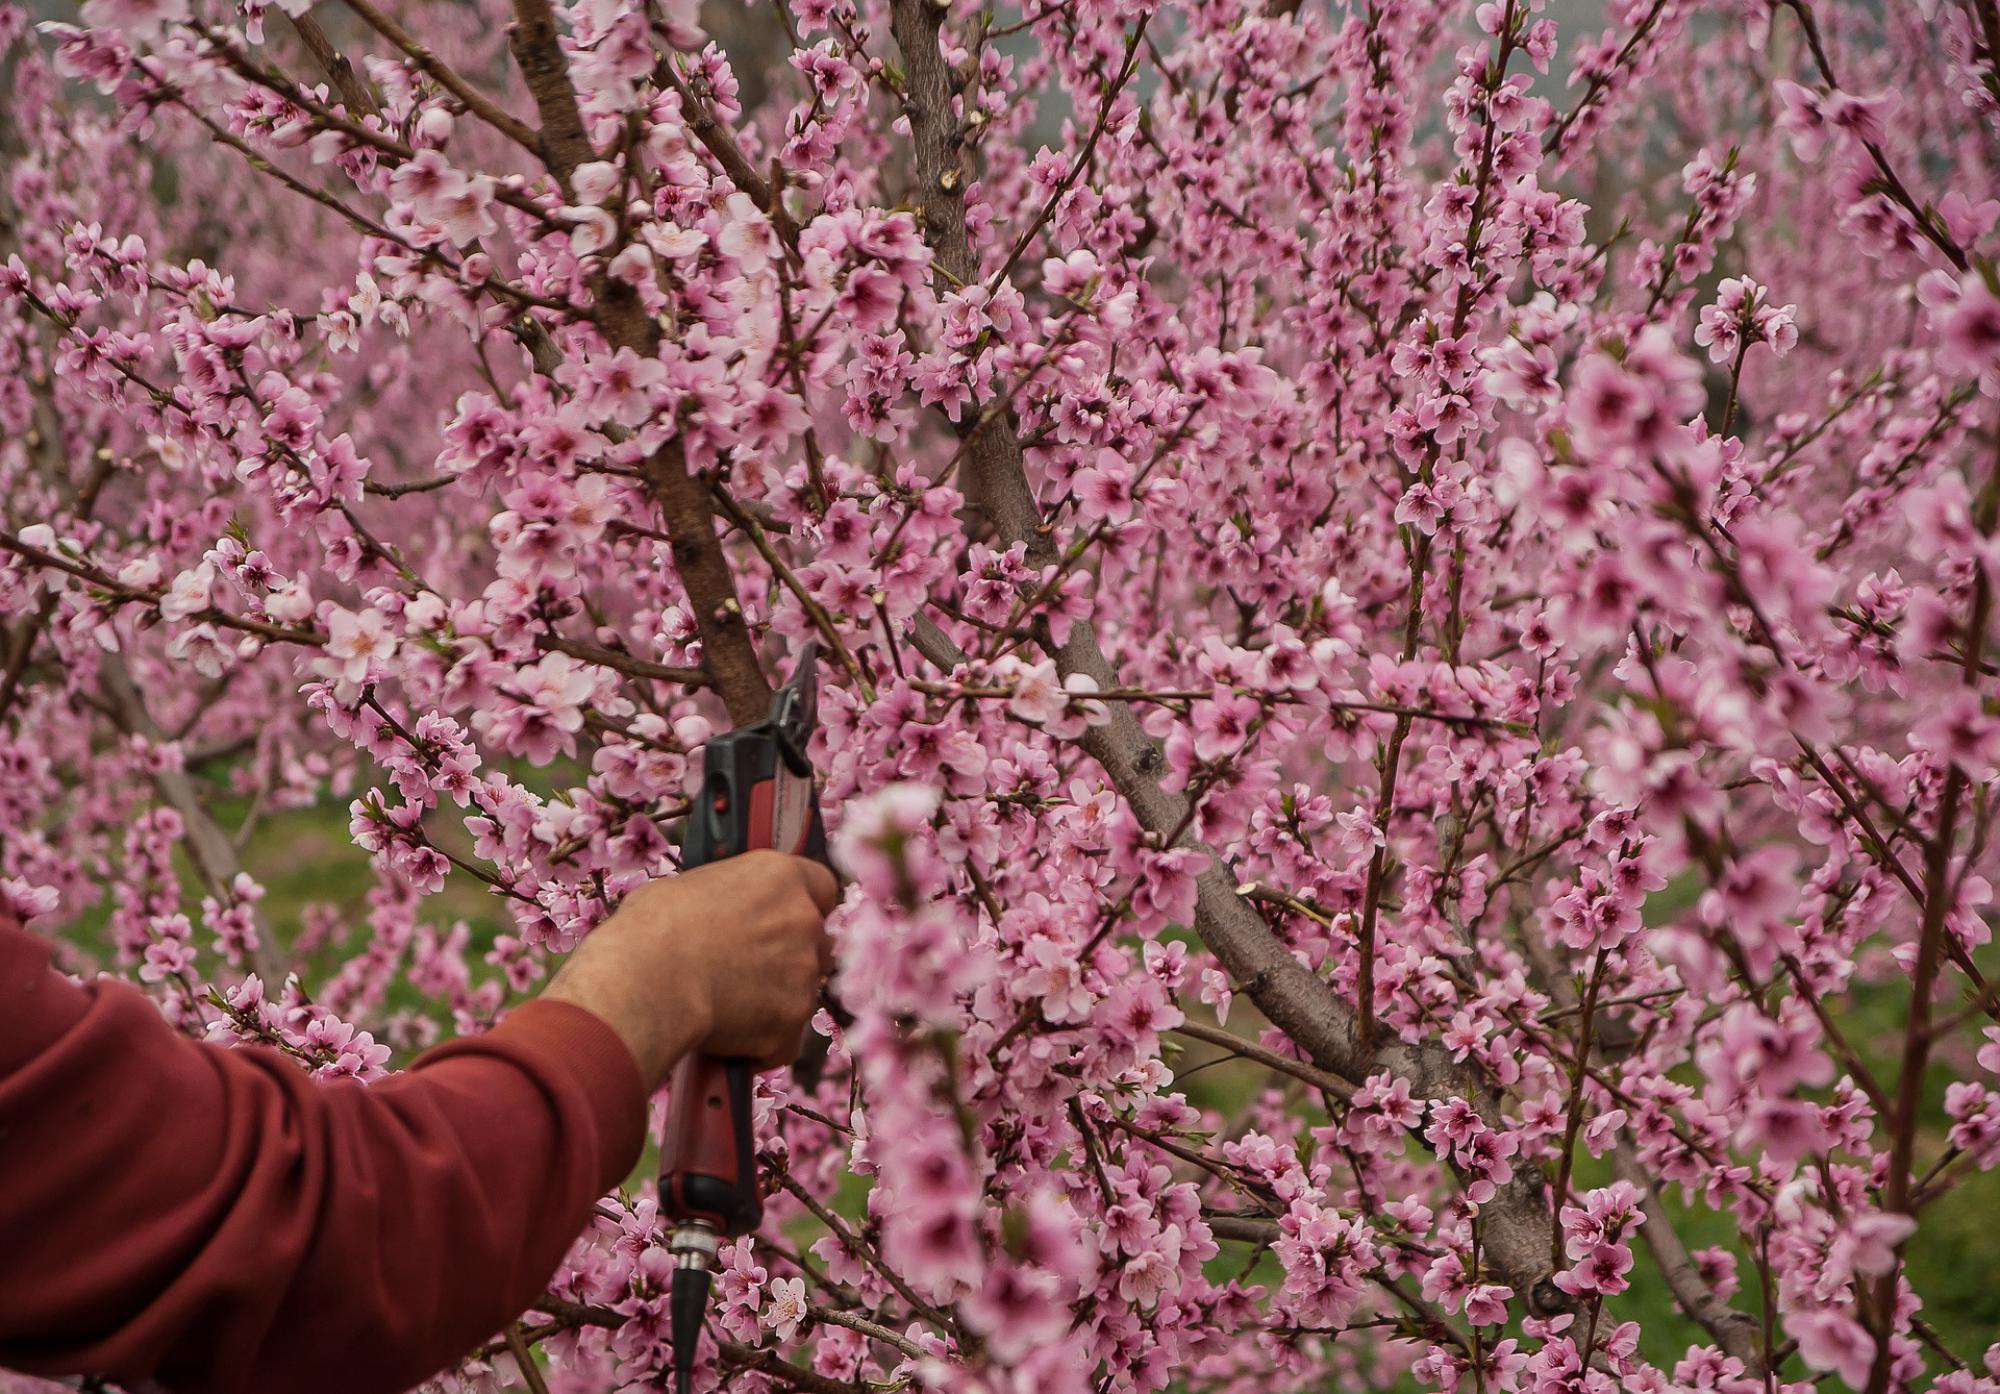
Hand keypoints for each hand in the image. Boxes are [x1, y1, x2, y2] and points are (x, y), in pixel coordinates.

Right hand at [541, 850, 839, 1087]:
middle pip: (818, 942)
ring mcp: (803, 974)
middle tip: (750, 971)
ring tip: (728, 1008)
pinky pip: (785, 1037)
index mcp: (780, 877)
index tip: (786, 920)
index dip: (805, 905)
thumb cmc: (652, 929)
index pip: (822, 886)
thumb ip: (728, 901)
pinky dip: (762, 1043)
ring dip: (776, 1000)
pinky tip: (727, 1039)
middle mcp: (803, 921)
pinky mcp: (792, 1022)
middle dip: (793, 958)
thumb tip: (717, 916)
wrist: (646, 982)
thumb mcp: (689, 889)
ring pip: (803, 992)